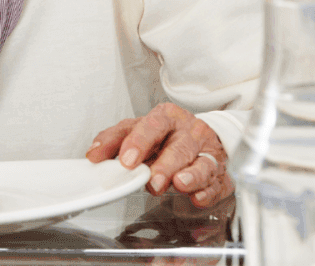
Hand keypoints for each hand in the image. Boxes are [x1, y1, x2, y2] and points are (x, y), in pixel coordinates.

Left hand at [86, 103, 233, 207]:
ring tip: (179, 183)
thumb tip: (94, 154)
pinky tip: (197, 197)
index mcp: (166, 117)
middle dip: (165, 165)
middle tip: (152, 181)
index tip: (126, 159)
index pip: (153, 125)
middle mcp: (189, 131)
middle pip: (178, 147)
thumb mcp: (137, 129)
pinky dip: (208, 191)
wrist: (200, 134)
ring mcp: (207, 151)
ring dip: (191, 176)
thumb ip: (114, 139)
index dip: (139, 142)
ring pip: (202, 163)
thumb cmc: (164, 134)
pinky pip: (217, 183)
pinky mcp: (219, 173)